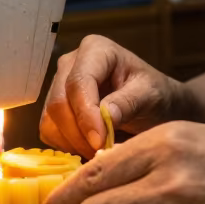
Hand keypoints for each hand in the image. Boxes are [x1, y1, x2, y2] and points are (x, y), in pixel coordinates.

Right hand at [40, 35, 186, 158]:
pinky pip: (49, 131)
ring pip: (50, 120)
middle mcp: (70, 64)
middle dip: (78, 133)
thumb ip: (128, 102)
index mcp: (95, 50)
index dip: (85, 114)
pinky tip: (90, 147)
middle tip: (102, 152)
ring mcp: (59, 85)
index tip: (100, 141)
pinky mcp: (55, 108)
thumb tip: (104, 118)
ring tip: (100, 151)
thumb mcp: (150, 95)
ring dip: (72, 142)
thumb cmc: (155, 94)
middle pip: (58, 102)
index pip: (78, 82)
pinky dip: (67, 145)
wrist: (153, 105)